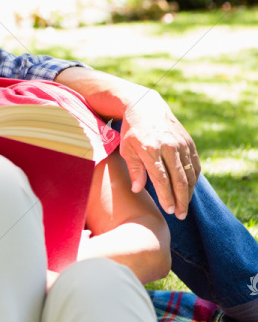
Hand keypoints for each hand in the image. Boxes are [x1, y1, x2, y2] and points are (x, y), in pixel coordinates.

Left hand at [120, 90, 198, 218]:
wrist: (146, 107)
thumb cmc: (132, 131)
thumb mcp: (127, 149)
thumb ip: (134, 170)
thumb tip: (137, 190)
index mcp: (151, 149)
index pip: (161, 178)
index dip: (166, 196)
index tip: (168, 210)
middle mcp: (169, 146)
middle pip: (179, 179)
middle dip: (180, 200)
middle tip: (179, 215)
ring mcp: (181, 144)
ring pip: (189, 174)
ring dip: (188, 193)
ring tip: (184, 207)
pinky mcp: (189, 142)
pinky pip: (195, 164)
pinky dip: (193, 179)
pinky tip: (189, 190)